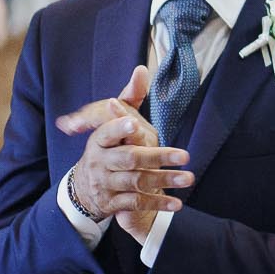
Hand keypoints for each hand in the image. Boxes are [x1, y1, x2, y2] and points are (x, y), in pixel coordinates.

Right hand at [55, 65, 193, 238]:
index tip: (134, 124)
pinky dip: (157, 203)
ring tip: (188, 178)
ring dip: (164, 180)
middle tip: (184, 155)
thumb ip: (129, 97)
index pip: (107, 133)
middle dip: (157, 157)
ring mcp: (105, 184)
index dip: (120, 129)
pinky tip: (177, 202)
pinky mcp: (112, 203)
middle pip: (129, 158)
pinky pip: (136, 203)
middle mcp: (100, 162)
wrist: (85, 187)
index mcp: (99, 140)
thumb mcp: (115, 122)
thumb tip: (142, 70)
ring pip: (136, 182)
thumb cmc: (109, 147)